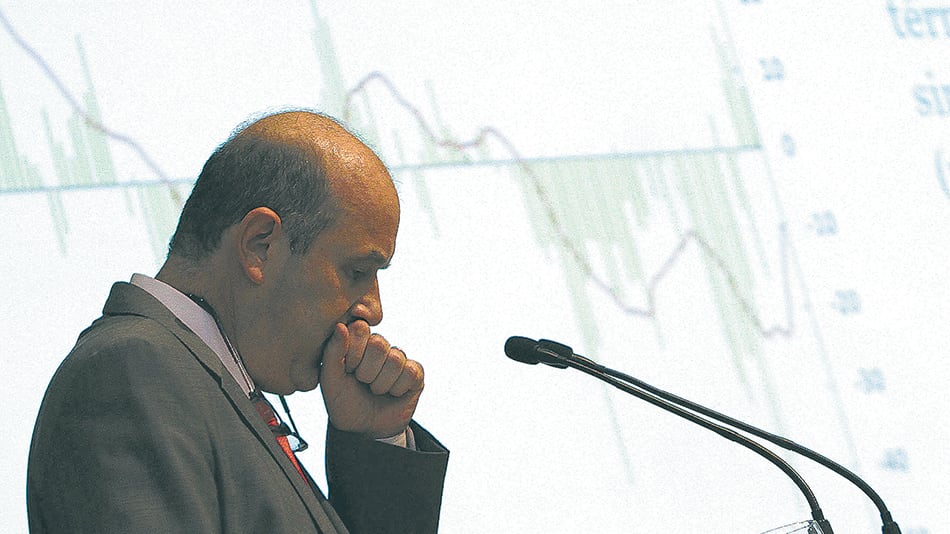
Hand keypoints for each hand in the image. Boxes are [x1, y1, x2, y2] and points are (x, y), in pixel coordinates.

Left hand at [319, 320, 423, 438]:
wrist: (363, 430)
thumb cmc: (344, 402)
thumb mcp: (330, 380)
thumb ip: (332, 352)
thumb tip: (341, 326)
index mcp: (357, 342)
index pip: (360, 328)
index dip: (353, 352)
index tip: (347, 369)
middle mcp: (378, 346)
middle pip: (379, 344)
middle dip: (366, 371)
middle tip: (362, 382)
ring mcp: (398, 358)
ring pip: (395, 360)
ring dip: (381, 383)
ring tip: (375, 390)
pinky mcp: (415, 373)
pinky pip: (411, 372)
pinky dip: (397, 389)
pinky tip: (391, 394)